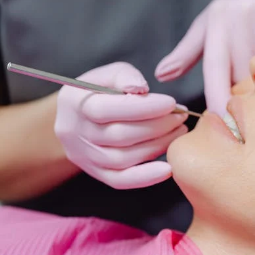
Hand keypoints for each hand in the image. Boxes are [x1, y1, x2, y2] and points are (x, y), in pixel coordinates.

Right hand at [54, 62, 187, 188]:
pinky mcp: (96, 173)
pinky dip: (145, 178)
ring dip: (157, 146)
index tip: (171, 103)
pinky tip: (168, 169)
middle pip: (119, 136)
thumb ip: (124, 76)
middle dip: (157, 126)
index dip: (143, 108)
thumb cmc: (99, 90)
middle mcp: (75, 133)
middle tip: (181, 117)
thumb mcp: (108, 74)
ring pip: (122, 159)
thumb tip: (141, 89)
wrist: (77, 118)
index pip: (106, 110)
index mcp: (74, 103)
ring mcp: (85, 156)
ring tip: (179, 132)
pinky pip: (120, 181)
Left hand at [155, 0, 254, 114]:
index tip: (222, 121)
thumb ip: (186, 53)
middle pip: (244, 75)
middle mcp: (240, 19)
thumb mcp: (208, 25)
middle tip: (249, 111)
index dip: (218, 97)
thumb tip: (161, 75)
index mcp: (217, 24)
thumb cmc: (236, 9)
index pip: (216, 69)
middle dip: (245, 97)